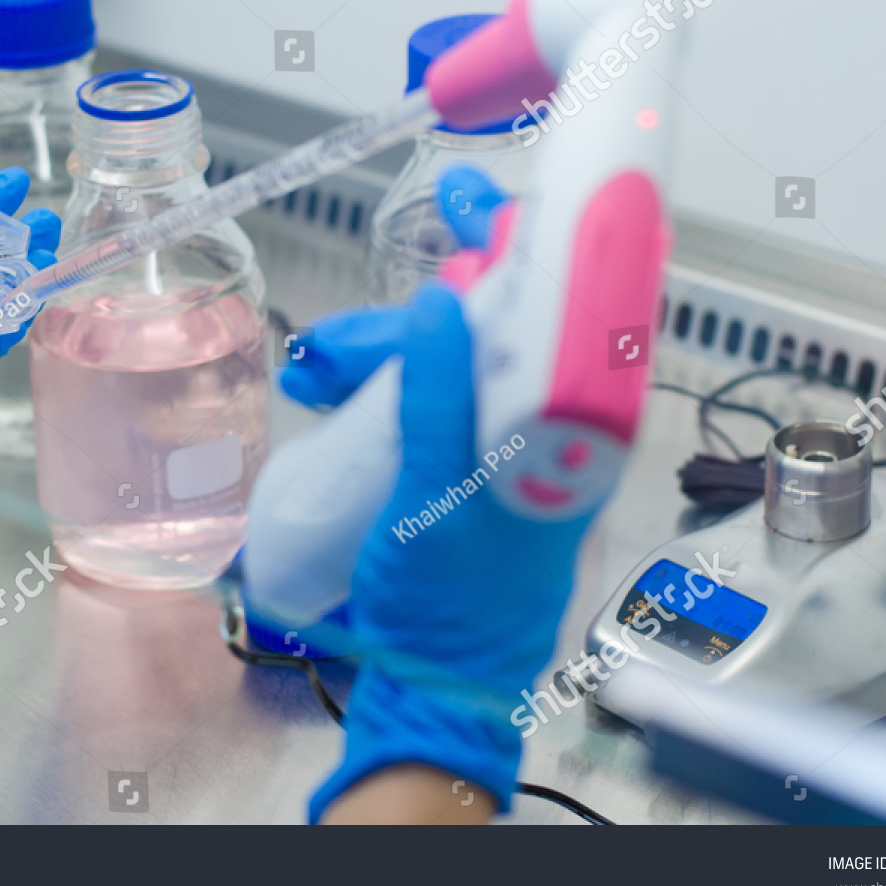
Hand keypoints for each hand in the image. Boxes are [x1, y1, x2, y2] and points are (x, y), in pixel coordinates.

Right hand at [296, 169, 590, 819]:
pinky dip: (375, 385)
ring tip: (312, 373)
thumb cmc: (452, 608)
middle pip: (494, 323)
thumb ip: (442, 397)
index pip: (570, 297)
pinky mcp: (462, 466)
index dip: (527, 234)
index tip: (468, 193)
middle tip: (342, 334)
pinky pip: (424, 399)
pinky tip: (326, 390)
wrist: (435, 691)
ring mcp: (503, 445)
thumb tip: (442, 301)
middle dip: (413, 314)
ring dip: (377, 351)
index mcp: (573, 422)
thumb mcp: (440, 499)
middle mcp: (548, 422)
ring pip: (448, 359)